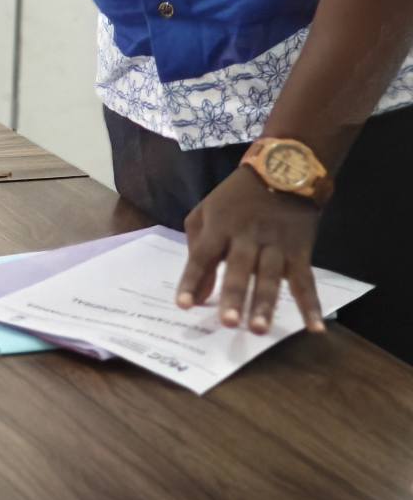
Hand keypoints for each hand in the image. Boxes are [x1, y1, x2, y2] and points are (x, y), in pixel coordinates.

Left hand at [176, 167, 326, 334]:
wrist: (282, 170)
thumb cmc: (236, 197)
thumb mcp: (207, 211)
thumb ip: (198, 249)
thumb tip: (198, 294)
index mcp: (220, 226)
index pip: (202, 256)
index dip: (192, 280)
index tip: (183, 305)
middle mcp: (247, 237)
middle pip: (239, 269)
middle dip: (234, 296)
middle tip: (229, 324)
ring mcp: (276, 245)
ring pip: (271, 277)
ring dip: (265, 304)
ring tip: (258, 329)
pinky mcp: (301, 251)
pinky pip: (306, 281)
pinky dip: (312, 305)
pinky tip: (315, 328)